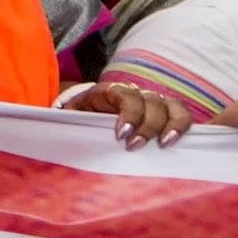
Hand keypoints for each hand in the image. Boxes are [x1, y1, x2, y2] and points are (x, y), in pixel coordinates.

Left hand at [65, 79, 193, 146]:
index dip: (128, 113)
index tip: (121, 135)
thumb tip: (54, 136)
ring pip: (170, 105)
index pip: (125, 95)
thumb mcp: (71, 120)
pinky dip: (183, 126)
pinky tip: (178, 141)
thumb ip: (69, 125)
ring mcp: (152, 101)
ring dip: (171, 125)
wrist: (88, 116)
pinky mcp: (165, 113)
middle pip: (151, 100)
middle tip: (134, 146)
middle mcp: (134, 92)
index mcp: (108, 91)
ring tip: (164, 144)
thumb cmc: (79, 121)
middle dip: (147, 124)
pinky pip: (181, 114)